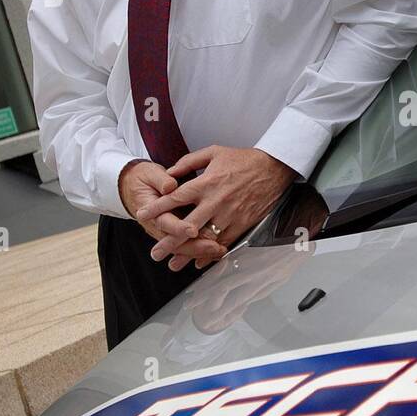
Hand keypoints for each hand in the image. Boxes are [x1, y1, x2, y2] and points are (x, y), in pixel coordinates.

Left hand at [133, 146, 296, 270]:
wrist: (274, 168)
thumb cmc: (244, 159)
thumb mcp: (214, 152)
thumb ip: (189, 161)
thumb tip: (170, 172)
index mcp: (206, 183)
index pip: (176, 198)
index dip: (157, 208)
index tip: (142, 216)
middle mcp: (215, 201)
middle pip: (187, 225)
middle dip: (169, 241)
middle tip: (155, 253)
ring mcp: (229, 215)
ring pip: (204, 239)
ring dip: (188, 253)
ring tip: (174, 264)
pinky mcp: (242, 223)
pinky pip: (224, 243)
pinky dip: (211, 254)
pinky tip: (200, 262)